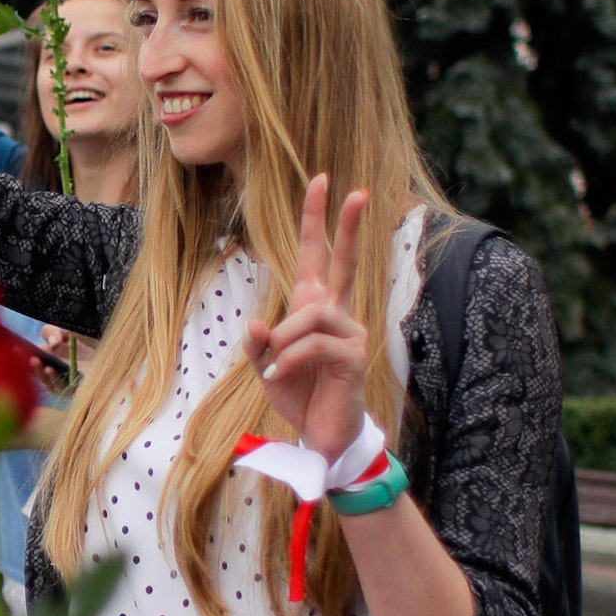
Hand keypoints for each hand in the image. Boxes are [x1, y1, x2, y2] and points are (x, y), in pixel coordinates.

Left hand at [241, 175, 370, 462]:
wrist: (319, 436)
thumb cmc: (298, 394)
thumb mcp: (266, 366)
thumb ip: (257, 344)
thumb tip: (256, 322)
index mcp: (314, 307)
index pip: (317, 256)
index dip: (316, 220)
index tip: (320, 180)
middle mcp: (337, 314)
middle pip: (344, 262)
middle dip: (349, 226)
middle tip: (359, 190)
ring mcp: (350, 333)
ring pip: (312, 314)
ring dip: (285, 338)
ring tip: (274, 365)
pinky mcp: (354, 357)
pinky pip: (314, 344)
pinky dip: (289, 360)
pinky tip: (279, 376)